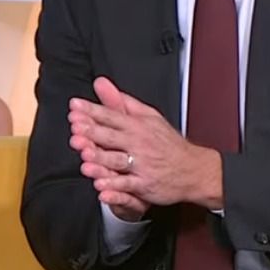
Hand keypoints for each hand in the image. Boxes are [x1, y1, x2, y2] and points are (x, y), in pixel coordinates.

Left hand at [70, 76, 222, 209]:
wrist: (194, 169)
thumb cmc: (168, 143)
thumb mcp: (149, 116)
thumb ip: (123, 101)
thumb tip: (102, 83)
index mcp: (137, 125)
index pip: (111, 115)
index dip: (92, 111)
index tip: (75, 106)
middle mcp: (139, 143)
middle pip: (112, 136)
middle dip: (92, 131)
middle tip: (75, 127)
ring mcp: (142, 164)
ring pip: (118, 160)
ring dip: (101, 157)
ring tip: (85, 154)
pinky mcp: (145, 184)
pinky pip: (127, 185)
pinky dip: (114, 186)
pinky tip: (100, 185)